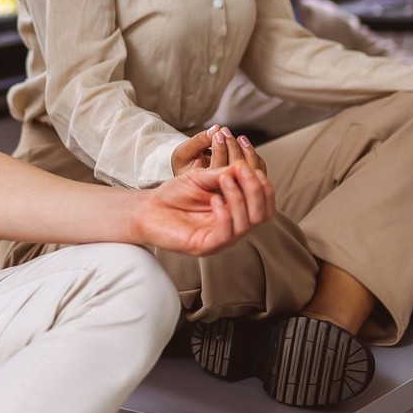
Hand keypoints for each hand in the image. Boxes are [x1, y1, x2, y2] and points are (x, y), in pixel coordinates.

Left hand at [135, 134, 274, 254]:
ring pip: (247, 224)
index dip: (264, 186)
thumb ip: (223, 173)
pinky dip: (224, 215)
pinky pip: (225, 234)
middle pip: (262, 215)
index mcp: (236, 211)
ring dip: (239, 198)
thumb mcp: (202, 177)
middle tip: (242, 170)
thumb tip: (245, 167)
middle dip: (255, 190)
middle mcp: (233, 226)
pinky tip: (214, 200)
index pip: (265, 204)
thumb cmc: (175, 194)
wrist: (148, 208)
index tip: (251, 166)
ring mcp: (220, 239)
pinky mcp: (205, 246)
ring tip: (224, 179)